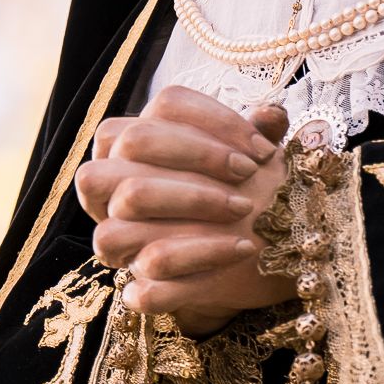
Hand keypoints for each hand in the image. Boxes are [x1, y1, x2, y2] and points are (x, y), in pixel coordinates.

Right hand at [74, 88, 297, 334]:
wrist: (218, 267)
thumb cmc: (226, 198)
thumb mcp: (244, 163)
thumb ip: (257, 136)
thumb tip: (273, 114)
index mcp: (134, 140)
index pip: (167, 105)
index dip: (216, 120)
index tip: (261, 147)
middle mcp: (110, 178)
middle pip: (138, 140)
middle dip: (202, 153)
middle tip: (249, 172)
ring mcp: (113, 228)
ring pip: (132, 195)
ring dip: (194, 197)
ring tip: (244, 208)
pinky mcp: (133, 278)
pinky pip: (151, 263)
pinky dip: (199, 254)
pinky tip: (241, 249)